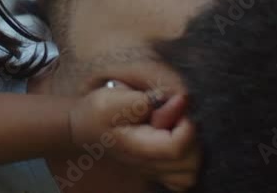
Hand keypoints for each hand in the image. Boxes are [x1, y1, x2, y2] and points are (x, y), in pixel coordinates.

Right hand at [69, 82, 199, 191]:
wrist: (84, 128)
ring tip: (176, 128)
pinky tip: (177, 140)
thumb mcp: (111, 99)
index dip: (185, 123)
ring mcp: (154, 171)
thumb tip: (177, 100)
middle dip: (190, 134)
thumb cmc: (97, 113)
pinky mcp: (158, 170)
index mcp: (140, 148)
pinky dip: (189, 161)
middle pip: (190, 162)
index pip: (177, 147)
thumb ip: (141, 102)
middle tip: (174, 116)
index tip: (175, 103)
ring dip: (193, 148)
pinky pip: (184, 177)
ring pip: (191, 171)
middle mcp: (149, 165)